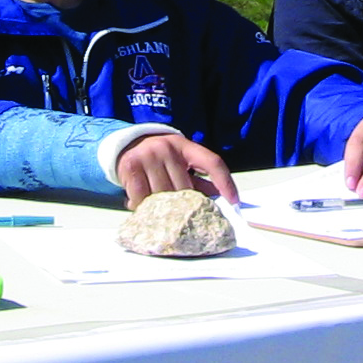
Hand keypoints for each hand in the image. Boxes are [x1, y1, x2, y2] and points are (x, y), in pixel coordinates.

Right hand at [114, 134, 239, 208]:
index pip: (212, 163)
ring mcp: (148, 156)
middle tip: (186, 219)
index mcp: (185, 146)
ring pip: (163, 194)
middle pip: (185, 187)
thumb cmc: (160, 158)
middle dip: (186, 205)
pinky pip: (142, 196)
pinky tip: (146, 209)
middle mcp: (167, 148)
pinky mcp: (131, 166)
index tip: (234, 202)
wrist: (128, 144)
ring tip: (163, 214)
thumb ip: (199, 179)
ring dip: (164, 209)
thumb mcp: (181, 162)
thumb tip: (223, 200)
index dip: (226, 182)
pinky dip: (145, 207)